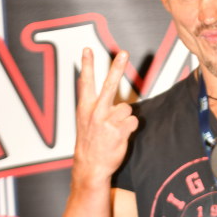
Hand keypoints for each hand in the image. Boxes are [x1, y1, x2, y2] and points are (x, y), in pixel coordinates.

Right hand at [73, 48, 137, 185]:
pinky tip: (120, 136)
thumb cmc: (89, 142)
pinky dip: (130, 128)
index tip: (87, 50)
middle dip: (117, 68)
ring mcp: (107, 121)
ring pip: (127, 109)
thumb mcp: (83, 121)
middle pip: (109, 85)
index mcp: (85, 107)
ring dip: (124, 118)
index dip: (87, 65)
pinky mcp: (119, 131)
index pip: (85, 82)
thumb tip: (103, 93)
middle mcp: (95, 112)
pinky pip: (133, 121)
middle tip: (124, 53)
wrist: (90, 166)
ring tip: (114, 129)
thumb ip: (92, 105)